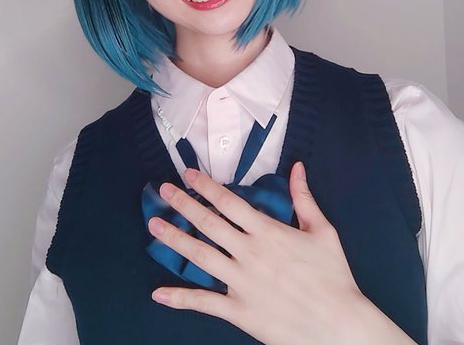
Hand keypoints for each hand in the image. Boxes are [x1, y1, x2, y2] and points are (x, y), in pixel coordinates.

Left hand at [147, 162, 401, 344]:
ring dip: (174, 240)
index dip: (205, 186)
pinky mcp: (238, 311)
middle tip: (162, 191)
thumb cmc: (333, 276)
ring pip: (200, 257)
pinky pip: (204, 303)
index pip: (228, 202)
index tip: (188, 174)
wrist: (339, 325)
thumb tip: (297, 167)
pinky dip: (180, 299)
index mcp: (267, 232)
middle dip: (183, 204)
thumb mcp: (323, 231)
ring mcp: (240, 283)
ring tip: (153, 226)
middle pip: (208, 223)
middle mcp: (248, 253)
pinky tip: (158, 293)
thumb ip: (304, 197)